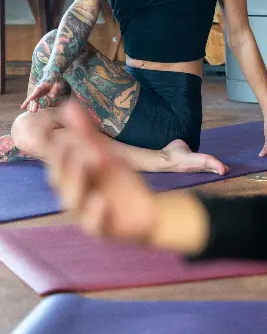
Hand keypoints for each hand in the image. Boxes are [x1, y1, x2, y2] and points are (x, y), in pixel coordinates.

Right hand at [22, 75, 64, 112]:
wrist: (54, 76)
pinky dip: (36, 104)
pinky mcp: (42, 94)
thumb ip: (55, 89)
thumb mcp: (57, 83)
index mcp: (42, 85)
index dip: (33, 94)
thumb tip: (53, 96)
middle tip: (32, 111)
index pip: (37, 90)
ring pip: (35, 99)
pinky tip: (36, 109)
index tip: (30, 99)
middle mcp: (39, 89)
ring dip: (33, 105)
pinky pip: (38, 99)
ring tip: (32, 111)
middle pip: (35, 97)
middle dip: (33, 104)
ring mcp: (40, 92)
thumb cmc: (55, 80)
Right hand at [46, 100, 160, 242]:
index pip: (55, 161)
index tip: (53, 132)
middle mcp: (74, 194)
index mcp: (72, 175)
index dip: (52, 149)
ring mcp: (86, 213)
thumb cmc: (118, 182)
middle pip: (60, 180)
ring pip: (73, 201)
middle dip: (65, 162)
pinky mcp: (102, 229)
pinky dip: (96, 213)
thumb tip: (69, 104)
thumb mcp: (105, 154)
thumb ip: (86, 132)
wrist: (146, 212)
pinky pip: (95, 224)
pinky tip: (101, 201)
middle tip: (75, 144)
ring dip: (77, 182)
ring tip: (88, 162)